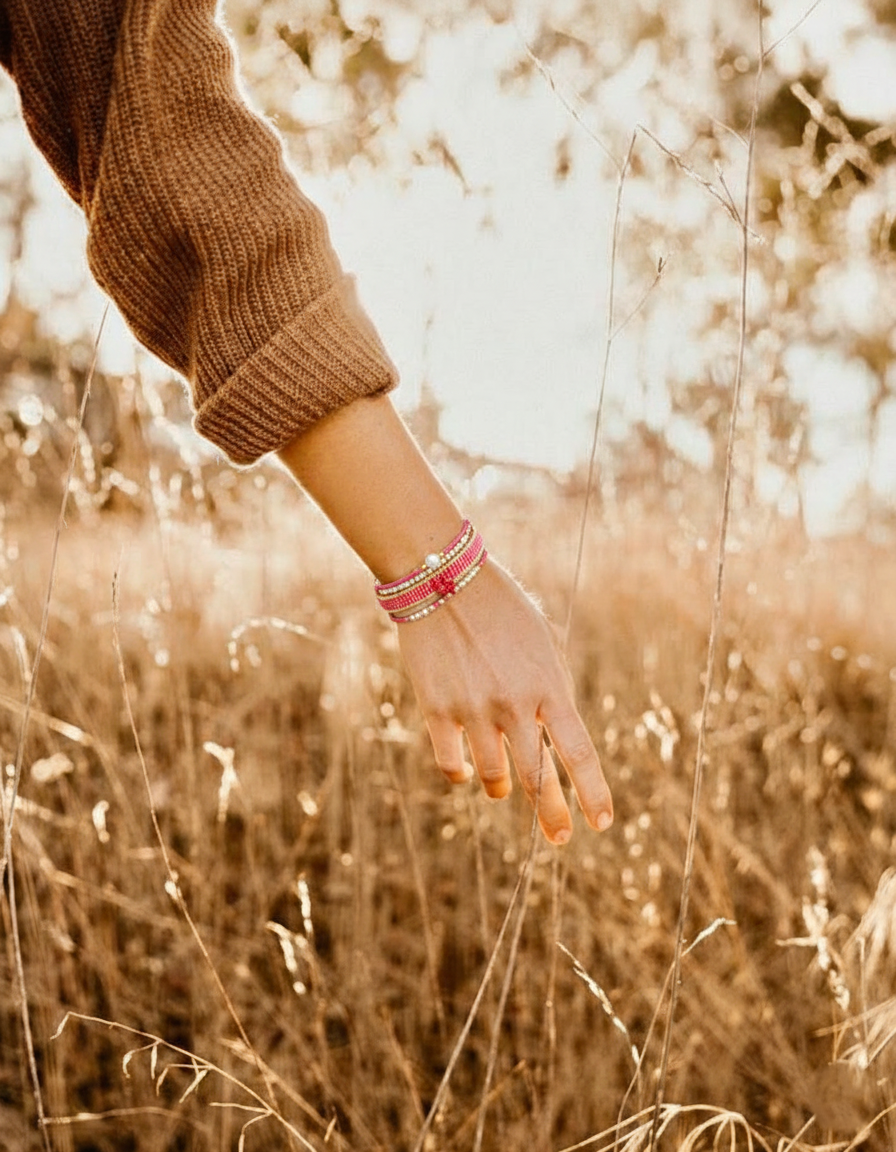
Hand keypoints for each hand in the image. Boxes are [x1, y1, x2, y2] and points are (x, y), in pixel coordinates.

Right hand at [396, 558, 612, 844]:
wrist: (442, 578)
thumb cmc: (501, 606)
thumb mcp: (542, 642)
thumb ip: (552, 689)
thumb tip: (557, 736)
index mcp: (548, 685)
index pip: (578, 753)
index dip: (592, 793)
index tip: (602, 822)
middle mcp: (514, 704)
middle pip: (539, 777)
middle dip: (552, 816)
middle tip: (559, 840)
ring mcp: (474, 709)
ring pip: (493, 777)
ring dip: (502, 788)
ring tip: (505, 790)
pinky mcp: (437, 709)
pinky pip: (451, 763)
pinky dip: (461, 774)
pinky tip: (466, 772)